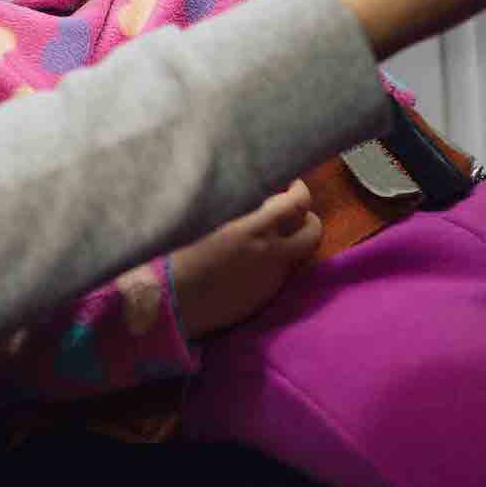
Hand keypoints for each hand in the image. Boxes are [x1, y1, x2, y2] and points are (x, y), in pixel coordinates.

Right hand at [167, 180, 322, 337]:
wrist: (172, 301)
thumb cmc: (178, 254)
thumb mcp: (206, 219)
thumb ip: (237, 207)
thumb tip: (253, 196)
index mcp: (254, 229)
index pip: (297, 204)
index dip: (300, 190)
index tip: (292, 185)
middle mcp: (271, 254)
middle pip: (313, 233)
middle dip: (308, 219)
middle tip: (292, 213)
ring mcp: (270, 279)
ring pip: (299, 255)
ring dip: (292, 242)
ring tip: (271, 236)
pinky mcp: (263, 299)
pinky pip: (280, 275)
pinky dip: (275, 263)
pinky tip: (252, 261)